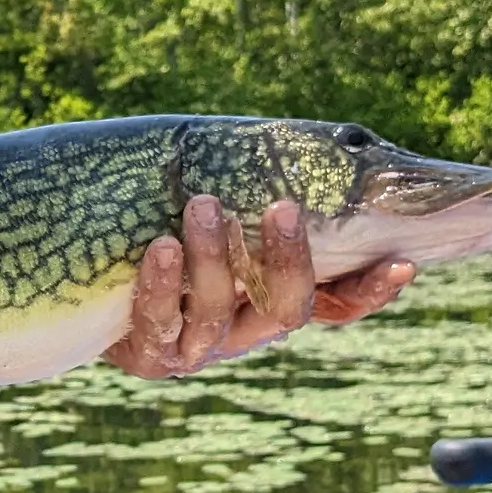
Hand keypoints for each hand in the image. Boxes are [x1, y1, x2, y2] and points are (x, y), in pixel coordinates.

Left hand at [103, 196, 415, 379]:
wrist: (89, 283)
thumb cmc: (164, 229)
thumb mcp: (215, 215)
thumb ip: (253, 192)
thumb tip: (309, 140)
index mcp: (270, 300)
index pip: (335, 303)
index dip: (370, 291)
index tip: (402, 261)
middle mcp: (244, 330)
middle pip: (285, 309)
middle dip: (288, 259)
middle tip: (282, 208)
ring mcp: (197, 347)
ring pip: (219, 311)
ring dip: (214, 257)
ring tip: (204, 205)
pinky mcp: (149, 353)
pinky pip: (159, 320)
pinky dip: (162, 284)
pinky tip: (160, 248)